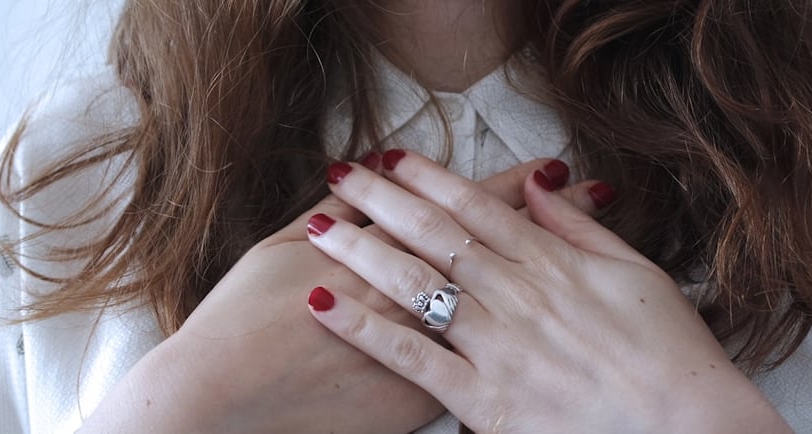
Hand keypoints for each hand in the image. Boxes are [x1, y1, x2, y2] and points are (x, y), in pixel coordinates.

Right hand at [80, 155, 602, 433]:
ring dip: (545, 274)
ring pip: (497, 305)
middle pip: (493, 249)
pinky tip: (543, 334)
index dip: (510, 185)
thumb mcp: (281, 247)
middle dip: (545, 218)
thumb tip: (362, 179)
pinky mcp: (415, 397)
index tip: (551, 167)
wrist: (224, 392)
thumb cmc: (243, 316)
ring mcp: (418, 349)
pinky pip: (472, 367)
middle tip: (588, 192)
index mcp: (383, 249)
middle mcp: (411, 295)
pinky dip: (511, 345)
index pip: (462, 209)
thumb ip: (332, 214)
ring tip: (583, 256)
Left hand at [304, 150, 792, 432]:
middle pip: (435, 235)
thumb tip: (544, 183)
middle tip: (341, 174)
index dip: (429, 178)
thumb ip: (583, 229)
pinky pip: (412, 358)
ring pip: (416, 286)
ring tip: (319, 227)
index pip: (478, 208)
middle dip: (382, 200)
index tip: (391, 158)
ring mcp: (498, 347)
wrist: (692, 431)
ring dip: (362, 251)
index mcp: (554, 264)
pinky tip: (325, 305)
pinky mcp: (485, 401)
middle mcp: (518, 296)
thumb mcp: (639, 274)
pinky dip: (364, 330)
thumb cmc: (671, 356)